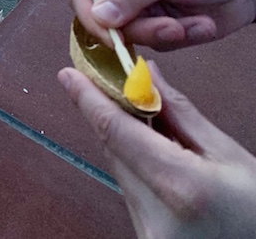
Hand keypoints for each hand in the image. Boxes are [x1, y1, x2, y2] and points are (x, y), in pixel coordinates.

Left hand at [58, 65, 255, 238]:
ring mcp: (147, 235)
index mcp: (177, 187)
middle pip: (114, 149)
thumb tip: (145, 75)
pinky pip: (131, 192)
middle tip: (99, 77)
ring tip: (134, 109)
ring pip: (120, 171)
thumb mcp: (230, 157)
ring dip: (122, 138)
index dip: (87, 98)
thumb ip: (181, 114)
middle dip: (106, 111)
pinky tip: (150, 149)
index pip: (115, 131)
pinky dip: (135, 165)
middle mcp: (153, 217)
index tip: (68, 74)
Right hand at [67, 0, 255, 49]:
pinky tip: (202, 24)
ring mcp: (139, 10)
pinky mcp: (158, 29)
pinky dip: (181, 39)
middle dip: (141, 30)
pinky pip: (157, 47)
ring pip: (132, 39)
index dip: (91, 18)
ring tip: (196, 23)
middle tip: (171, 28)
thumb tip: (98, 17)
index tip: (113, 36)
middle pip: (105, 24)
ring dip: (166, 35)